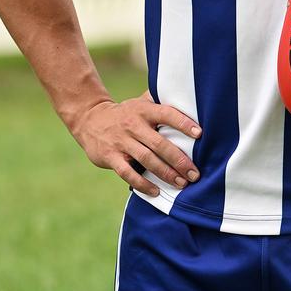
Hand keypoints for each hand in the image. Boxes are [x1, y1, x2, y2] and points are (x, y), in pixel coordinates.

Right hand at [74, 91, 201, 195]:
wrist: (90, 120)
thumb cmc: (126, 114)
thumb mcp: (140, 103)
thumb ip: (160, 102)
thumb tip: (187, 98)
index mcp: (144, 110)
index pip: (166, 114)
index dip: (183, 123)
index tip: (200, 134)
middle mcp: (133, 125)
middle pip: (159, 143)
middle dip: (179, 160)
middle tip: (195, 173)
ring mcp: (121, 141)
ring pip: (146, 159)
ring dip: (165, 173)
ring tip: (181, 183)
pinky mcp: (110, 156)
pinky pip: (128, 173)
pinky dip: (143, 183)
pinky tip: (156, 191)